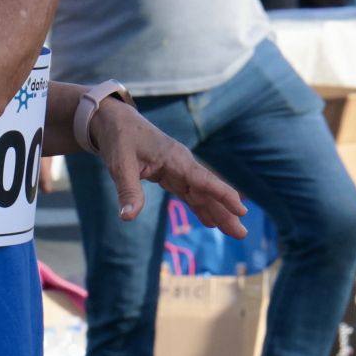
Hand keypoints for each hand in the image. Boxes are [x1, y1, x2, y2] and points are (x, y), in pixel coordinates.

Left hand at [89, 99, 247, 235]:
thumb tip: (127, 217)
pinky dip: (200, 206)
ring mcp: (178, 169)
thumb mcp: (120, 165)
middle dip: (225, 212)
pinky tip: (211, 221)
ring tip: (234, 232)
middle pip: (207, 191)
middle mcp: (182, 164)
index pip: (204, 179)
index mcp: (175, 159)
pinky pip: (189, 193)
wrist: (114, 121)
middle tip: (242, 234)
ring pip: (201, 194)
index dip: (223, 195)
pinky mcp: (171, 173)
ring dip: (217, 212)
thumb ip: (128, 191)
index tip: (241, 209)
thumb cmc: (119, 139)